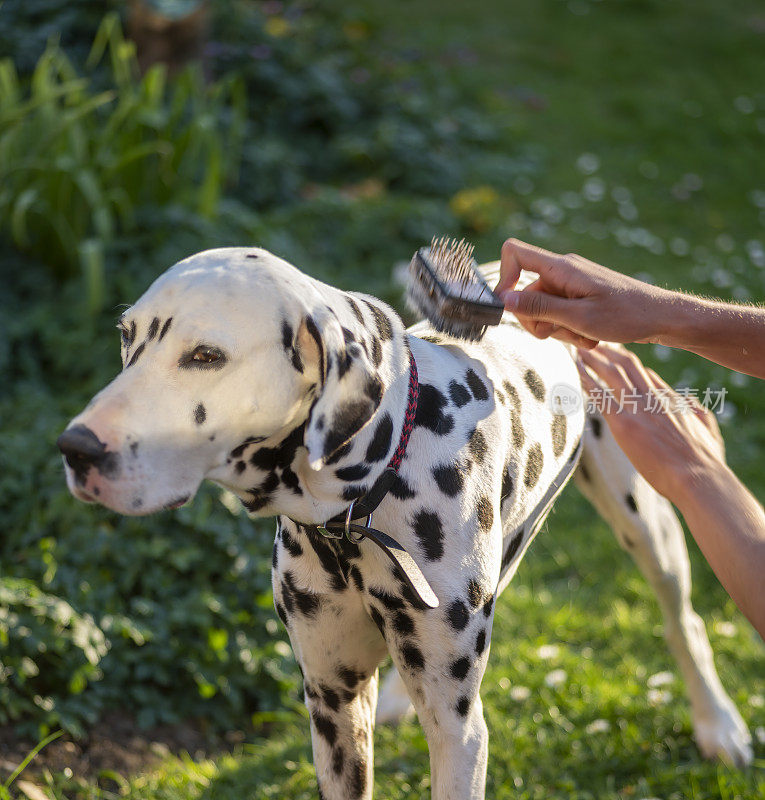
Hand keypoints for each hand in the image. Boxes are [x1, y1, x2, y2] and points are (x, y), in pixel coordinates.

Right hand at [496, 239, 674, 348]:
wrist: (662, 317)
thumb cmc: (627, 316)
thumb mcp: (579, 317)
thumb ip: (539, 307)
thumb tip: (504, 300)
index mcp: (561, 268)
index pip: (515, 252)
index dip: (503, 277)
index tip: (508, 307)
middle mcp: (563, 271)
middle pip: (526, 293)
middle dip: (538, 321)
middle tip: (563, 334)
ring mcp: (572, 283)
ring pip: (544, 309)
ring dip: (558, 329)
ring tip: (584, 337)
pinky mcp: (580, 295)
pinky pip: (560, 313)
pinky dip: (570, 328)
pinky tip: (590, 337)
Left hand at [577, 343, 726, 506]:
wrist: (698, 476)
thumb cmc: (706, 461)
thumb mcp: (708, 429)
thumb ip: (698, 412)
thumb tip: (691, 404)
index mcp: (672, 399)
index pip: (648, 375)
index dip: (630, 366)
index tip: (617, 359)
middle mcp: (654, 397)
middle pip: (629, 366)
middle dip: (610, 352)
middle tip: (594, 344)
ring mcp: (638, 408)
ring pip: (612, 373)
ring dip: (593, 360)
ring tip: (579, 350)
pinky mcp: (623, 422)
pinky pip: (599, 395)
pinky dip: (585, 380)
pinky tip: (574, 371)